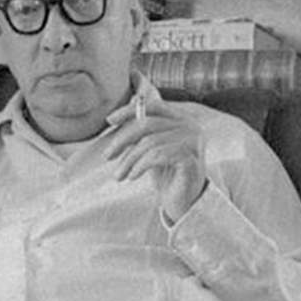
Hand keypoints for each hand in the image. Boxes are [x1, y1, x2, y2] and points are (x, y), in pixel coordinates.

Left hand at [105, 98, 206, 221]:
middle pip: (147, 123)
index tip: (109, 120)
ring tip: (120, 174)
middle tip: (107, 156)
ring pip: (149, 142)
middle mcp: (191, 126)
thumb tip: (135, 97)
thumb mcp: (152, 147)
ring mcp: (192, 142)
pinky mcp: (190, 159)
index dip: (129, 111)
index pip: (153, 106)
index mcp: (182, 119)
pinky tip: (132, 176)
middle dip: (122, 140)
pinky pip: (157, 156)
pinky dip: (140, 166)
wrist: (182, 203)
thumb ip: (146, 125)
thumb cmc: (167, 174)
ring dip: (129, 160)